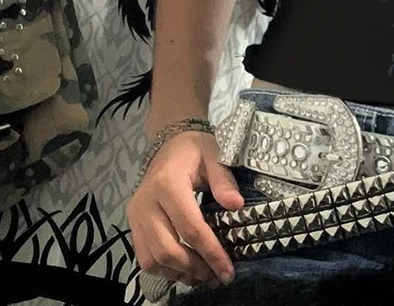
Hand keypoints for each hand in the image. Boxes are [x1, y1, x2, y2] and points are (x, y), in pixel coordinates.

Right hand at [127, 131, 243, 287]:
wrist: (170, 141)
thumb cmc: (196, 149)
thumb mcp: (215, 156)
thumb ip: (224, 180)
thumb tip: (237, 206)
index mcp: (168, 184)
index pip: (190, 228)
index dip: (210, 252)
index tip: (227, 270)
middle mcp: (146, 203)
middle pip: (168, 250)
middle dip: (194, 268)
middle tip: (216, 276)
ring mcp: (136, 215)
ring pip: (152, 259)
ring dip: (178, 273)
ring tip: (203, 276)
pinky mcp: (133, 224)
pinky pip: (144, 257)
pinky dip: (165, 268)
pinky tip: (185, 268)